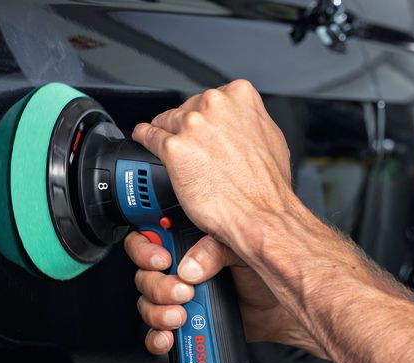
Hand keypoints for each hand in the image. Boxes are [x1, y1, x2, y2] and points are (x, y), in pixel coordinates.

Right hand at [124, 231, 321, 356]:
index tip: (161, 261)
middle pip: (143, 276)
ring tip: (181, 316)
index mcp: (187, 243)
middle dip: (158, 287)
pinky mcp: (183, 324)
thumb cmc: (266, 275)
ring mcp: (179, 298)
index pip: (148, 238)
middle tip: (183, 292)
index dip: (144, 249)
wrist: (282, 312)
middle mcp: (178, 270)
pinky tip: (169, 337)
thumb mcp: (241, 250)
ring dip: (158, 313)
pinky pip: (155, 333)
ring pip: (146, 305)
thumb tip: (188, 268)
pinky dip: (157, 337)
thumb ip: (212, 251)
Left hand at [132, 80, 293, 253]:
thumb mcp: (270, 137)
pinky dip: (143, 137)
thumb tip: (239, 121)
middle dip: (185, 126)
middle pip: (186, 108)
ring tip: (166, 145)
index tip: (200, 125)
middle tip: (191, 147)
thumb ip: (249, 121)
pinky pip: (148, 136)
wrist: (260, 215)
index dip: (203, 115)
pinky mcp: (174, 149)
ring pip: (166, 121)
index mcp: (239, 96)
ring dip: (165, 132)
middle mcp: (214, 105)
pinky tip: (142, 138)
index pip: (209, 98)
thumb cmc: (268, 186)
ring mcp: (192, 126)